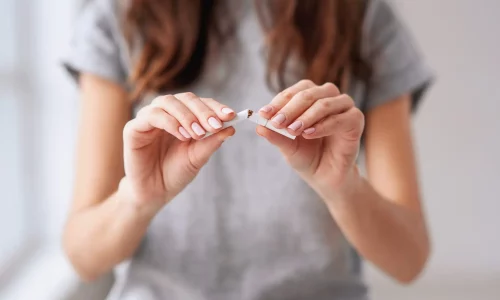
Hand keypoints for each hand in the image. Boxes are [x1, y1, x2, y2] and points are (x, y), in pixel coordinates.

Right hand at [121, 93, 234, 209]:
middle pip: (185, 98)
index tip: (231, 115)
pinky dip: (169, 122)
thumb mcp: (198, 157)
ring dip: (187, 116)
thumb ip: (211, 142)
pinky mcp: (133, 128)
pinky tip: (182, 135)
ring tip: (197, 134)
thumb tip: (231, 127)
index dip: (215, 107)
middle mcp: (166, 113)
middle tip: (214, 125)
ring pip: (168, 102)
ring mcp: (148, 118)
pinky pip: (151, 115)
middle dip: (203, 111)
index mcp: (183, 116)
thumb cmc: (175, 173)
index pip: (200, 103)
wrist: (154, 193)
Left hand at [257, 80, 364, 198]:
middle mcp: (327, 97)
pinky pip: (340, 118)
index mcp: (310, 97)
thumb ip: (275, 135)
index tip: (263, 114)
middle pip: (308, 94)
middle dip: (290, 108)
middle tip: (277, 122)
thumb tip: (258, 126)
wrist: (326, 176)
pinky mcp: (355, 120)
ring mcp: (343, 107)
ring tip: (293, 130)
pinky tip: (309, 134)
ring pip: (324, 103)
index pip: (293, 92)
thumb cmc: (307, 156)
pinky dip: (323, 125)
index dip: (278, 102)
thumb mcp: (287, 146)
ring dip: (306, 116)